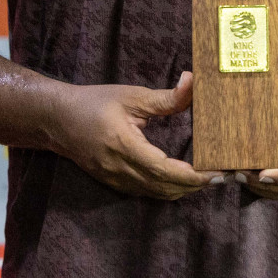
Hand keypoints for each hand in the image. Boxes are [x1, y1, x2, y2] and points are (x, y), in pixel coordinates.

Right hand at [51, 71, 218, 198]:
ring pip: (156, 194)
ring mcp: (115, 179)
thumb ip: (164, 97)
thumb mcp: (130, 96)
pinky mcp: (113, 182)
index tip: (214, 172)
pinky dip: (166, 189)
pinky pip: (145, 192)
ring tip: (204, 178)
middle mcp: (120, 169)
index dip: (192, 176)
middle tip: (219, 176)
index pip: (165, 170)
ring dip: (182, 190)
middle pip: (164, 188)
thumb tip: (193, 82)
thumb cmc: (94, 103)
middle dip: (194, 186)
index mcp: (125, 145)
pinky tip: (179, 178)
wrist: (57, 120)